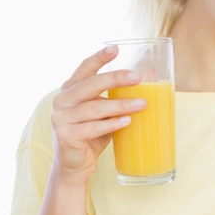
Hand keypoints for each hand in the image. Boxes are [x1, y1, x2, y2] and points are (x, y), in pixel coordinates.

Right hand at [49, 45, 144, 185]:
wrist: (75, 166)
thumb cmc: (94, 133)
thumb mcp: (109, 110)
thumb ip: (123, 94)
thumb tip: (153, 75)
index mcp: (71, 89)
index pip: (84, 68)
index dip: (99, 58)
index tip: (115, 48)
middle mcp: (62, 100)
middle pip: (90, 84)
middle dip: (115, 78)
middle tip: (137, 77)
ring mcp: (61, 118)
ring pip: (94, 107)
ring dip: (121, 105)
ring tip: (143, 104)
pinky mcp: (66, 136)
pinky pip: (92, 128)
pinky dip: (111, 124)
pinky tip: (127, 121)